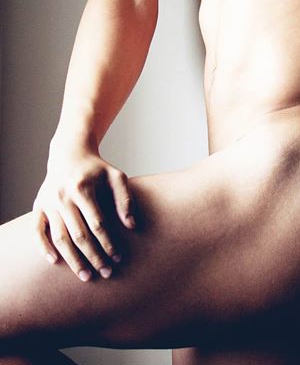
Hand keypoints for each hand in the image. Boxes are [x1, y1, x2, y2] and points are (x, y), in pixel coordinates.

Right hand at [32, 138, 136, 281]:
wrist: (69, 154)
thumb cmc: (96, 170)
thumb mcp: (116, 176)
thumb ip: (125, 199)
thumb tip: (132, 225)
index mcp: (83, 188)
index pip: (97, 224)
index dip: (108, 243)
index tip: (117, 258)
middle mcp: (63, 196)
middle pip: (79, 235)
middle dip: (93, 257)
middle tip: (106, 273)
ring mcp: (48, 203)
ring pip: (59, 238)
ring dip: (72, 260)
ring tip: (86, 276)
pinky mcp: (38, 207)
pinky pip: (37, 231)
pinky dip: (43, 248)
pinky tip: (54, 262)